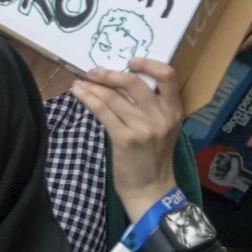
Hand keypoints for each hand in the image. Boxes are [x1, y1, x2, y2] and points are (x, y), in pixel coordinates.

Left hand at [71, 58, 182, 220]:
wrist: (150, 190)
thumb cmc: (152, 158)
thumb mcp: (161, 129)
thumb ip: (149, 107)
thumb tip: (120, 82)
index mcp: (173, 111)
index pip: (168, 76)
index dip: (148, 64)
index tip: (130, 61)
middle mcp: (161, 116)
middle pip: (133, 82)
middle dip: (109, 74)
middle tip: (93, 72)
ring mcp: (143, 128)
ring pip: (112, 96)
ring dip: (91, 86)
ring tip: (79, 83)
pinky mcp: (125, 139)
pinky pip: (102, 111)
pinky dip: (87, 99)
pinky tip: (78, 94)